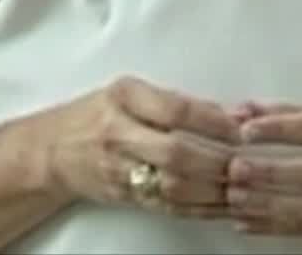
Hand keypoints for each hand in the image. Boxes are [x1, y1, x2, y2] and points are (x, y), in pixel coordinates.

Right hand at [35, 76, 242, 219]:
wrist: (52, 151)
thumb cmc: (97, 115)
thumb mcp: (131, 93)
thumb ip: (179, 102)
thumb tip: (232, 111)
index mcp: (124, 96)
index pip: (175, 109)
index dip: (213, 121)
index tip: (242, 127)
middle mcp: (120, 133)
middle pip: (176, 152)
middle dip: (217, 161)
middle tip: (248, 163)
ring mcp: (120, 168)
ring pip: (174, 185)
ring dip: (214, 190)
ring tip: (244, 188)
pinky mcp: (125, 196)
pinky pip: (169, 205)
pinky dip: (201, 208)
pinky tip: (224, 206)